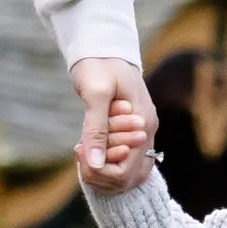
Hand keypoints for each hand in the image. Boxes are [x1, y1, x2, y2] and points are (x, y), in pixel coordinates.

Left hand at [71, 55, 156, 191]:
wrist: (104, 47)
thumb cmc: (99, 65)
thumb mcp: (95, 93)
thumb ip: (96, 129)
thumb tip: (95, 163)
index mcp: (144, 123)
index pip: (126, 171)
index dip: (99, 170)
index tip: (78, 149)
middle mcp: (148, 133)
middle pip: (128, 179)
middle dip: (100, 174)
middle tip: (79, 150)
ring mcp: (143, 135)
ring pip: (128, 176)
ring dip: (102, 172)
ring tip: (83, 150)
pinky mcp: (133, 135)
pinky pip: (124, 164)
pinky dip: (105, 165)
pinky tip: (89, 150)